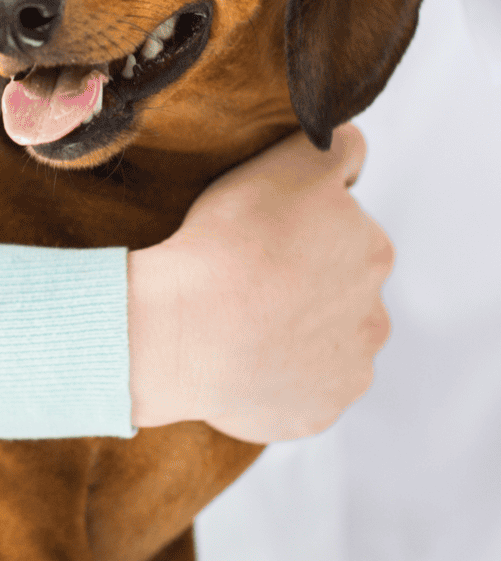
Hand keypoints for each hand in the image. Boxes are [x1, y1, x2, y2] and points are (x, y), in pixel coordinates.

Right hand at [128, 126, 391, 442]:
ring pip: (323, 345)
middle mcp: (373, 318)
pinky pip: (298, 393)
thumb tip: (352, 154)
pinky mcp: (316, 413)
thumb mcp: (287, 162)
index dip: (303, 231)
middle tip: (249, 279)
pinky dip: (276, 380)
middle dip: (305, 285)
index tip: (265, 236)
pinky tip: (240, 362)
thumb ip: (337, 147)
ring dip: (293, 334)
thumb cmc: (229, 243)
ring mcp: (346, 372)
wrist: (185, 329)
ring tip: (240, 324)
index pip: (347, 234)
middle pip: (340, 292)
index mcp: (373, 254)